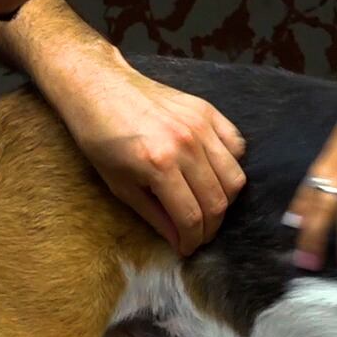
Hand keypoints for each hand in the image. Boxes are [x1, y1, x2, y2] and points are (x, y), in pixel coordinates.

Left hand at [53, 63, 246, 254]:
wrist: (99, 89)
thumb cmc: (101, 138)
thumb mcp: (120, 185)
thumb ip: (154, 215)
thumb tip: (179, 241)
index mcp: (159, 165)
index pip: (192, 216)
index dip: (192, 240)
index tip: (188, 248)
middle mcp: (186, 144)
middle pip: (217, 201)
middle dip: (210, 227)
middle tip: (199, 234)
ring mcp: (200, 125)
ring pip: (234, 177)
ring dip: (224, 201)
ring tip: (207, 206)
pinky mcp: (207, 110)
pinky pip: (236, 147)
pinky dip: (231, 166)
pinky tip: (213, 174)